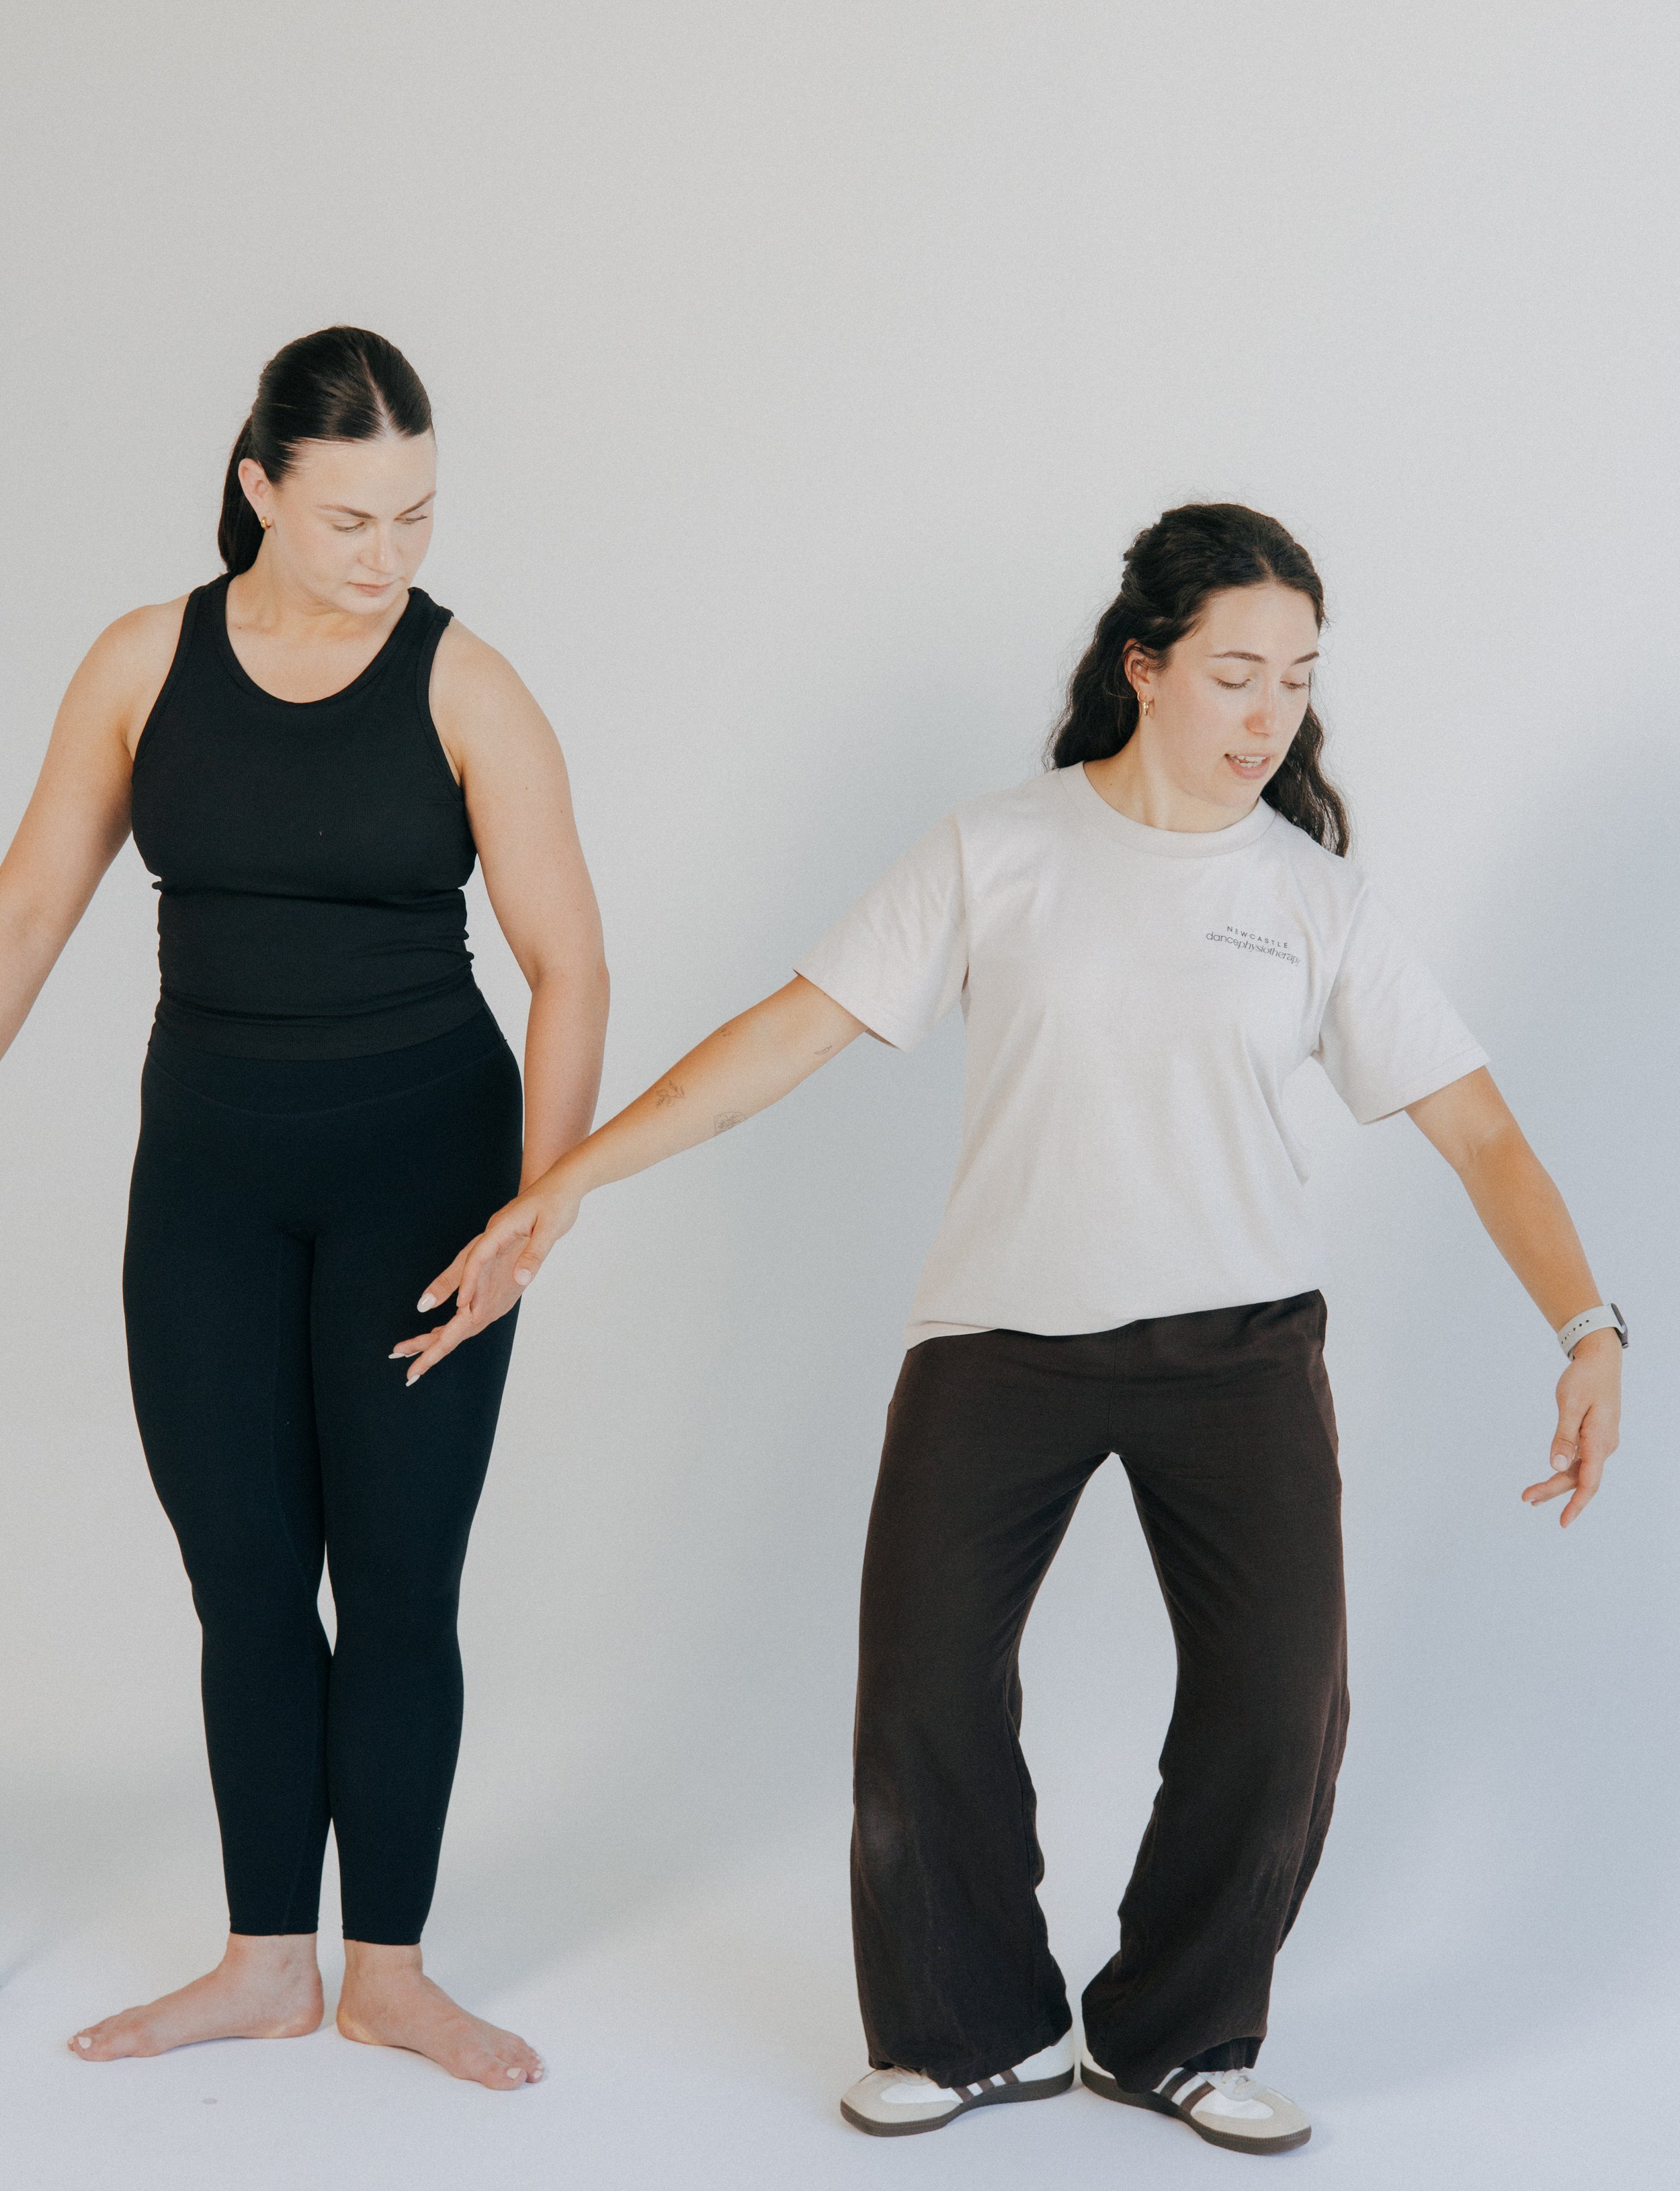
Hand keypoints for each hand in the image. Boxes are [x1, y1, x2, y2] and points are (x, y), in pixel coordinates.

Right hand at [391, 1173, 582, 1383]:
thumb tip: (520, 1280)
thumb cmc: (558, 1201)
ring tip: (468, 1313)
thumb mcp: (550, 1228)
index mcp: (501, 1227)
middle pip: (471, 1262)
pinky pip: (490, 1262)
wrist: (564, 1182)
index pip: (478, 1258)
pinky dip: (485, 1279)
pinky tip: (483, 1295)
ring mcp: (500, 1235)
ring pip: (479, 1264)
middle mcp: (495, 1232)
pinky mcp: (507, 1238)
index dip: (469, 1282)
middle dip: (459, 1287)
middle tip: (447, 1312)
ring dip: (472, 1286)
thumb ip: (534, 1254)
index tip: (461, 1304)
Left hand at [1522, 1328, 1621, 1526]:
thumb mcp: (1570, 1404)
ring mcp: (1601, 1443)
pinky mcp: (1594, 1438)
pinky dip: (1563, 1471)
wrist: (1600, 1361)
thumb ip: (1564, 1436)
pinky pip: (1580, 1461)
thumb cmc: (1585, 1379)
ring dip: (1556, 1484)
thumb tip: (1556, 1466)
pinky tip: (1549, 1478)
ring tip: (1530, 1497)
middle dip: (1554, 1491)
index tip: (1563, 1522)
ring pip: (1579, 1471)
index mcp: (1600, 1440)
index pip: (1589, 1481)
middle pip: (1580, 1479)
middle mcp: (1604, 1446)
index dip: (1576, 1504)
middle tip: (1525, 1498)